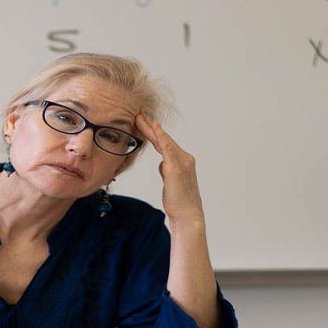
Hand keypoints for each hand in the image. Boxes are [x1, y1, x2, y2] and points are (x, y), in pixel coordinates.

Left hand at [134, 111, 205, 228]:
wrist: (188, 215)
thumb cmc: (178, 202)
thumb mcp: (170, 183)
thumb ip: (167, 171)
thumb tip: (162, 165)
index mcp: (182, 161)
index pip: (164, 143)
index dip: (154, 131)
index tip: (143, 120)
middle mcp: (184, 158)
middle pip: (164, 138)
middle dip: (150, 124)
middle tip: (139, 111)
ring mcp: (181, 162)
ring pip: (164, 140)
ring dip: (151, 127)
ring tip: (139, 116)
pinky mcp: (176, 167)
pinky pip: (167, 148)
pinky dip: (161, 136)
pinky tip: (155, 126)